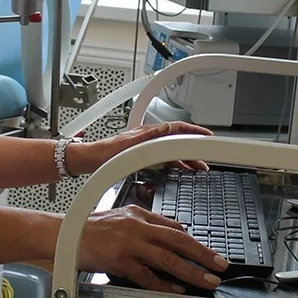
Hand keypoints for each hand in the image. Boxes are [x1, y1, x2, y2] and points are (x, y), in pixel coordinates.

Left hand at [67, 121, 213, 175]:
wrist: (90, 159)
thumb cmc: (105, 151)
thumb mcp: (128, 144)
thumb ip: (148, 136)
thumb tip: (167, 127)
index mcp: (148, 132)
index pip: (176, 129)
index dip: (193, 132)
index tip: (207, 136)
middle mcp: (149, 138)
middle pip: (178, 142)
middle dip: (194, 150)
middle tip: (207, 159)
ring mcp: (147, 147)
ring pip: (173, 152)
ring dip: (187, 159)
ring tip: (199, 168)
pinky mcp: (143, 157)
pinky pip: (165, 160)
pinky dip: (176, 164)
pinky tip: (181, 170)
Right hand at [78, 204, 227, 292]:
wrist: (64, 234)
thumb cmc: (90, 229)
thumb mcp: (121, 218)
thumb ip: (144, 225)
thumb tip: (169, 232)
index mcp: (139, 214)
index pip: (174, 228)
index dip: (194, 242)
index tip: (208, 253)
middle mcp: (137, 227)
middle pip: (178, 241)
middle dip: (203, 254)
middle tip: (220, 265)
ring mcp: (129, 244)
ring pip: (168, 259)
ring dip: (191, 272)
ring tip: (206, 280)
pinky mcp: (119, 261)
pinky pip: (147, 276)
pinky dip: (164, 284)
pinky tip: (176, 289)